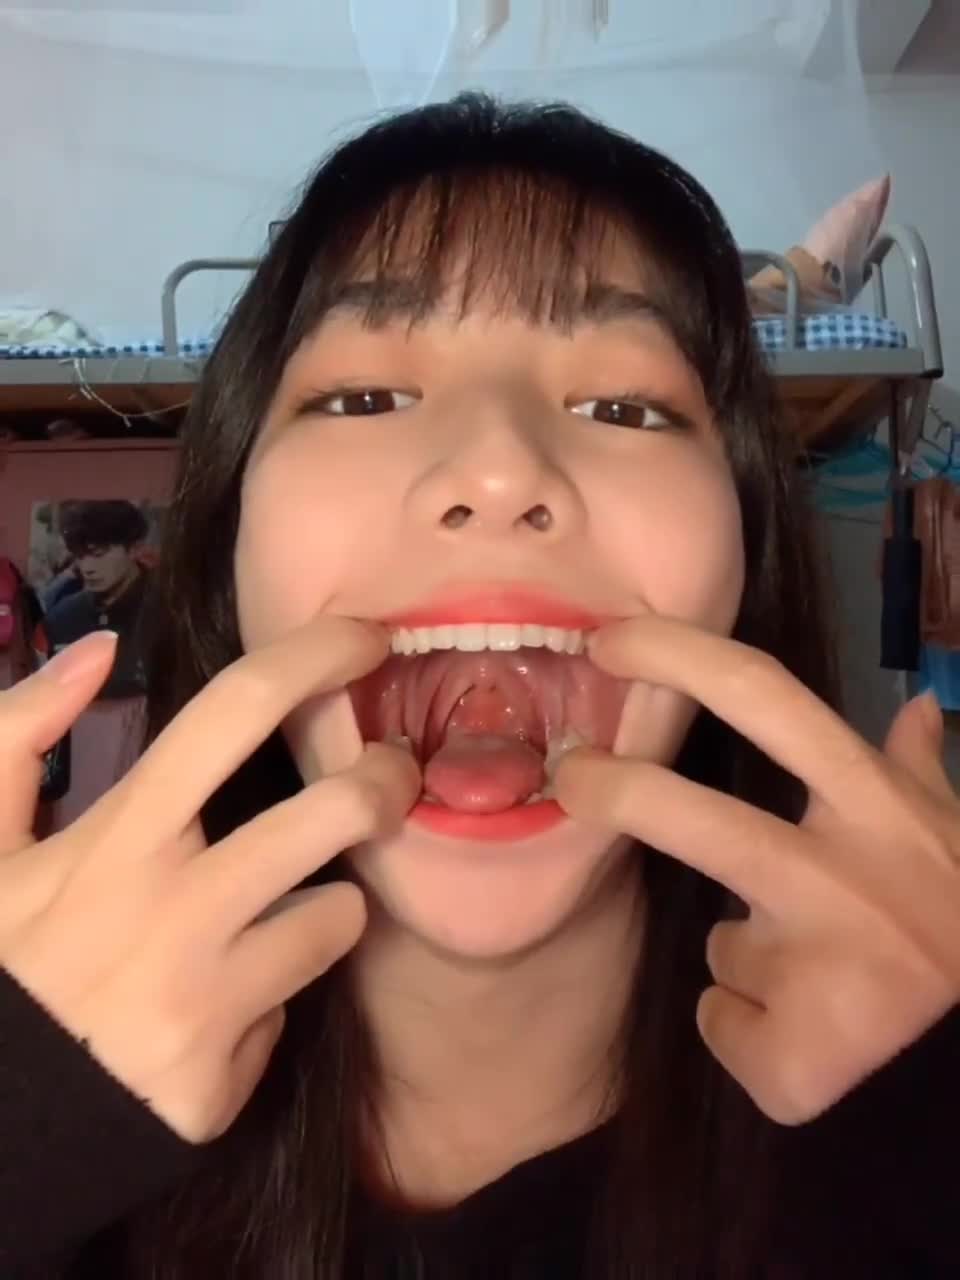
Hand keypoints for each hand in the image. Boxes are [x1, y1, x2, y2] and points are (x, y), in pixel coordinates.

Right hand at [0, 619, 417, 1142]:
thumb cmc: (1, 963)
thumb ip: (17, 736)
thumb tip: (97, 651)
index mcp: (118, 839)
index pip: (236, 711)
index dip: (315, 656)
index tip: (367, 638)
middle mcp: (173, 913)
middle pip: (334, 812)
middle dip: (384, 781)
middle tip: (389, 778)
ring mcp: (203, 1001)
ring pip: (340, 917)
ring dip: (328, 906)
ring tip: (284, 912)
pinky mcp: (221, 1080)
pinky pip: (291, 1009)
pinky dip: (271, 998)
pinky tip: (227, 1005)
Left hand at [555, 617, 959, 1124]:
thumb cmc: (955, 922)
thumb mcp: (946, 833)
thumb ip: (919, 769)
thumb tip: (915, 707)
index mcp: (875, 807)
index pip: (765, 699)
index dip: (678, 656)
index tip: (607, 640)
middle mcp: (845, 879)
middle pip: (703, 822)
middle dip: (620, 794)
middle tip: (572, 777)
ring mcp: (821, 969)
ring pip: (722, 949)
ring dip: (745, 957)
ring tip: (809, 975)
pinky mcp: (795, 1060)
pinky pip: (727, 1026)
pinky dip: (751, 1030)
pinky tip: (805, 1033)